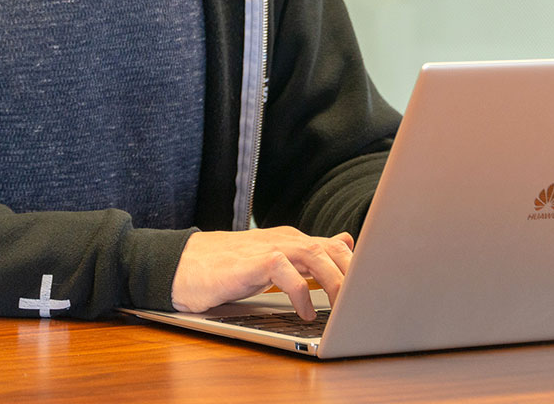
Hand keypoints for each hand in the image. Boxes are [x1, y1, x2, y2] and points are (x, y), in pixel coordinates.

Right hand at [171, 227, 354, 318]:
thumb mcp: (273, 260)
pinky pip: (288, 274)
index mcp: (291, 239)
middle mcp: (284, 239)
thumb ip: (309, 253)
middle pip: (333, 249)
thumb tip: (346, 241)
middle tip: (362, 304)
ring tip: (343, 310)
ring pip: (316, 256)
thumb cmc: (226, 267)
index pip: (337, 247)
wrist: (183, 266)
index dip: (358, 268)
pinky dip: (302, 294)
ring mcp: (269, 247)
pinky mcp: (253, 261)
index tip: (370, 291)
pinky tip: (305, 313)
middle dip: (353, 275)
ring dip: (335, 283)